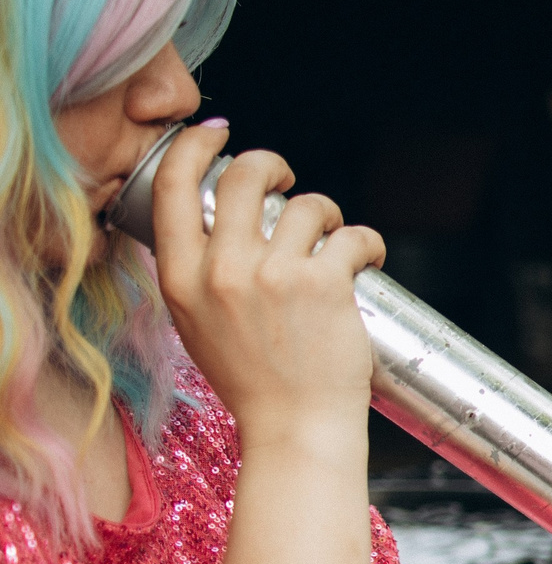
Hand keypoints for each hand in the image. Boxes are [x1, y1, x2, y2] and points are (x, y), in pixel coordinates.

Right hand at [150, 124, 382, 447]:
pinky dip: (367, 243)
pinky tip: (367, 259)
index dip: (195, 147)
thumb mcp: (197, 325)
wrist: (294, 429)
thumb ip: (200, 273)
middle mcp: (222, 271)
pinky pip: (353, 235)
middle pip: (244, 175)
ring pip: (309, 204)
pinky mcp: (324, 285)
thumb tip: (219, 223)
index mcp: (181, 278)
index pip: (172, 188)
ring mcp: (273, 275)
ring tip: (334, 244)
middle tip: (288, 182)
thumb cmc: (253, 382)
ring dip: (329, 216)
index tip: (216, 134)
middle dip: (273, 165)